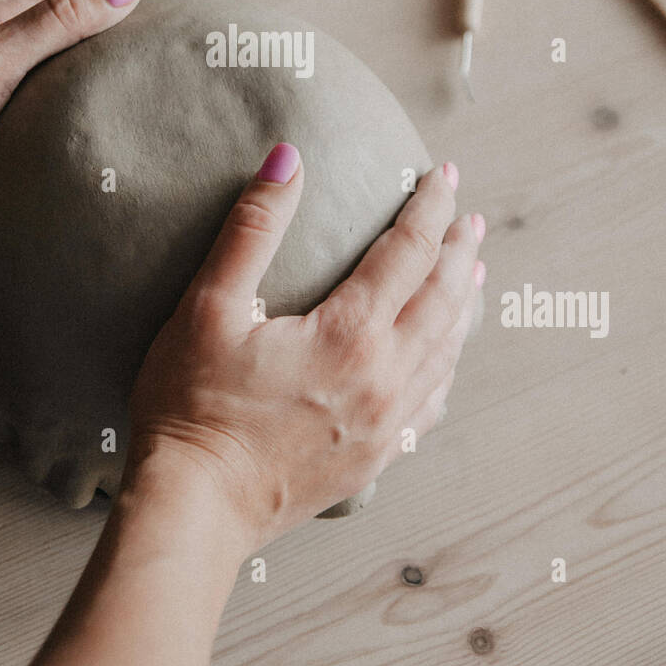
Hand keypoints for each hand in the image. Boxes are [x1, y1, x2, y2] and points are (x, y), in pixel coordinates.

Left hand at [0, 0, 208, 238]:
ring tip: (172, 69)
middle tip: (202, 37)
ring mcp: (2, 74)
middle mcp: (8, 37)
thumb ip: (57, 23)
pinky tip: (113, 112)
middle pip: (93, 15)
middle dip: (150, 18)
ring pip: (80, 51)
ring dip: (126, 50)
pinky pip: (64, 85)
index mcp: (11, 17)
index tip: (208, 3)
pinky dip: (99, 84)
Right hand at [126, 148, 484, 551]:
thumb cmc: (191, 405)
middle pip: (442, 298)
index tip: (442, 174)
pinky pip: (432, 403)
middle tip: (468, 215)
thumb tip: (287, 159)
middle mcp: (383, 376)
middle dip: (459, 250)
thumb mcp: (208, 307)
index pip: (408, 251)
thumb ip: (252, 229)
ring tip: (474, 273)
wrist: (196, 506)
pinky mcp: (376, 457)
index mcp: (349, 333)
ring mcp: (385, 423)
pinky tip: (447, 357)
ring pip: (446, 350)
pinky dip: (448, 364)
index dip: (429, 207)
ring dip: (463, 304)